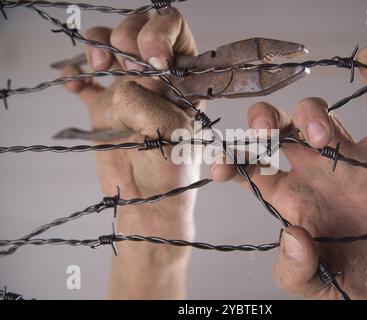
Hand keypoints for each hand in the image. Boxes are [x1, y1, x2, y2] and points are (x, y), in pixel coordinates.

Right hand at [60, 9, 201, 298]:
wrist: (149, 202)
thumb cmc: (171, 171)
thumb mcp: (172, 133)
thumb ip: (147, 105)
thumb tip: (120, 88)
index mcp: (183, 79)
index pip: (174, 32)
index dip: (160, 33)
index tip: (152, 58)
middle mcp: (156, 79)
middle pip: (139, 31)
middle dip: (128, 36)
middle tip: (125, 62)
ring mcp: (129, 91)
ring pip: (110, 48)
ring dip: (99, 45)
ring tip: (98, 63)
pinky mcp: (103, 108)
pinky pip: (86, 82)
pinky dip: (74, 77)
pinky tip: (71, 83)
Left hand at [210, 46, 366, 298]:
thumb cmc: (361, 282)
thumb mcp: (319, 285)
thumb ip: (296, 269)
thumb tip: (290, 235)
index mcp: (289, 198)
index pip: (250, 168)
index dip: (232, 160)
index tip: (222, 162)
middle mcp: (312, 171)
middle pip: (276, 130)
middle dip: (263, 121)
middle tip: (264, 130)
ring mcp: (347, 156)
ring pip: (317, 115)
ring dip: (313, 115)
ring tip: (325, 140)